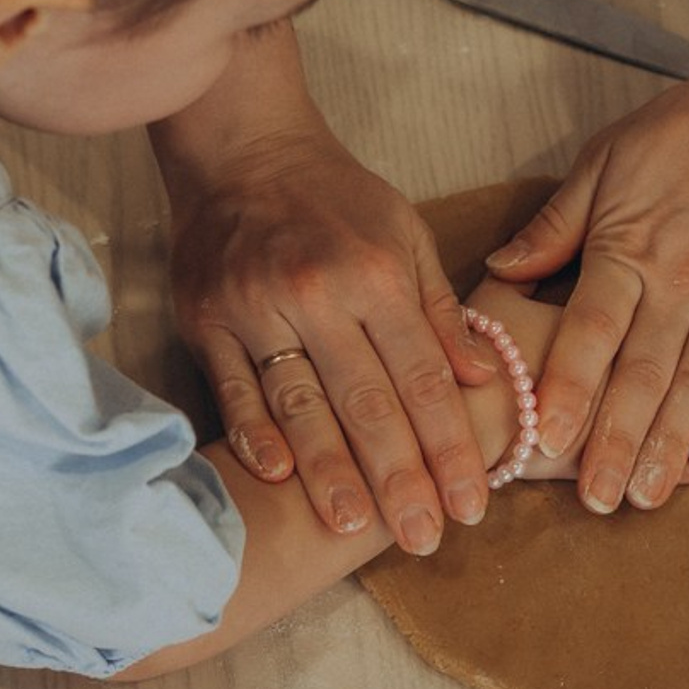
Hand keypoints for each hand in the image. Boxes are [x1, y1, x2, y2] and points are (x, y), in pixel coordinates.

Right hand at [167, 126, 498, 555]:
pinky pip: (232, 389)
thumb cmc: (334, 195)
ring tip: (357, 527)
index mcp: (374, 274)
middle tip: (426, 538)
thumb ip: (439, 308)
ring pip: (300, 406)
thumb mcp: (404, 233)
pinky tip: (278, 478)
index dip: (451, 446)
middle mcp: (316, 295)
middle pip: (367, 402)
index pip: (423, 378)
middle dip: (401, 478)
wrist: (242, 150)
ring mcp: (255, 309)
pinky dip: (254, 435)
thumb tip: (481, 377)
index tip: (473, 503)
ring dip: (331, 472)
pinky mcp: (207, 320)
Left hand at [485, 65, 688, 514]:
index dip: (572, 388)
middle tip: (598, 498)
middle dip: (618, 441)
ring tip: (647, 494)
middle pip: (644, 373)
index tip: (550, 439)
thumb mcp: (604, 163)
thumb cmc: (683, 132)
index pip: (594, 331)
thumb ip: (554, 225)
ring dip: (671, 443)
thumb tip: (500, 268)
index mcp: (629, 248)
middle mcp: (682, 281)